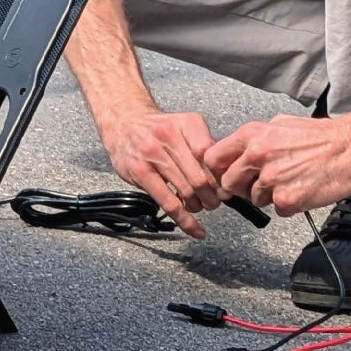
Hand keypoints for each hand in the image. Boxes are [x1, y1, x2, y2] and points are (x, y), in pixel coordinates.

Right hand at [99, 110, 225, 238]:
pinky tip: (194, 228)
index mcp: (187, 123)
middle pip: (200, 177)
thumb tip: (227, 173)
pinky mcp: (139, 171)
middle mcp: (169, 135)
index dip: (221, 176)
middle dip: (212, 196)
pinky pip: (168, 202)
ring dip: (198, 206)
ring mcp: (152, 153)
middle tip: (214, 201)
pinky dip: (184, 220)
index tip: (226, 187)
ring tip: (199, 206)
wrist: (123, 121)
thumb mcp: (186, 125)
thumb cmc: (159, 129)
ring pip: (186, 191)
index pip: (212, 156)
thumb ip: (206, 146)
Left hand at [203, 115, 350, 215]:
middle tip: (258, 185)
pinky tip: (302, 190)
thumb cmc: (322, 136)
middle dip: (241, 187)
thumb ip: (255, 139)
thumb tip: (239, 151)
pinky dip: (288, 205)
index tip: (224, 175)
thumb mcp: (280, 124)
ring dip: (268, 196)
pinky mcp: (287, 200)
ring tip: (290, 182)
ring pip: (253, 199)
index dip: (218, 170)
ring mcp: (271, 179)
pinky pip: (276, 210)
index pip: (212, 158)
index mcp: (252, 135)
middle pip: (228, 183)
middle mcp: (257, 156)